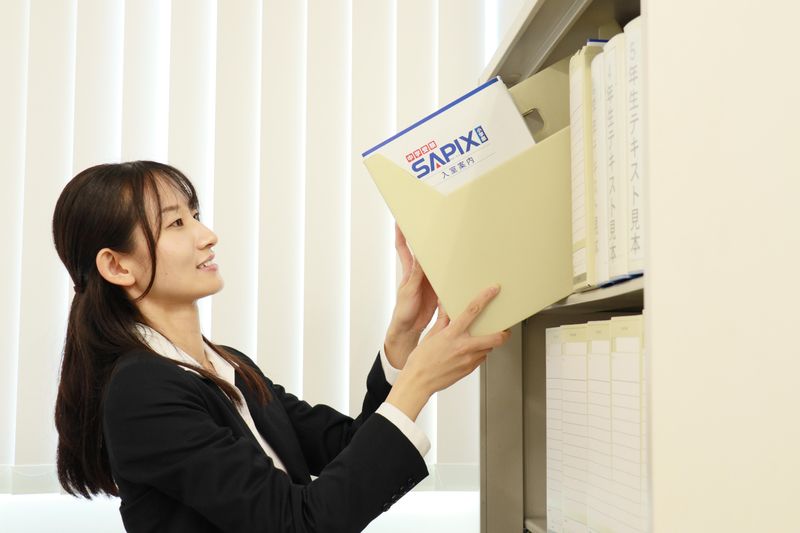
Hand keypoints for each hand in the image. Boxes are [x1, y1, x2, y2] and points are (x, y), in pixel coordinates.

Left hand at [384, 224, 438, 368]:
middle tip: (434, 223)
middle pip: (423, 250)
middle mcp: (419, 273)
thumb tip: (419, 254)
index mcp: (409, 270)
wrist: (410, 329)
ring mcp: (430, 281)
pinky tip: (459, 267)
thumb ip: (416, 274)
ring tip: (451, 240)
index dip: (401, 233)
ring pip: (436, 263)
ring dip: (442, 254)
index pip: (404, 246)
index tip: (401, 218)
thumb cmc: (403, 311)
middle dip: (427, 237)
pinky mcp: (438, 290)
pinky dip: (451, 273)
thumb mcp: (409, 291)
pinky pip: (445, 278)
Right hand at [386, 284, 511, 420]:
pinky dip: (479, 353)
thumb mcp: (431, 335)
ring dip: (488, 343)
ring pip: (489, 348)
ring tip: (481, 339)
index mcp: (452, 334)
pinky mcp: (469, 369)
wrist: (419, 382)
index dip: (485, 298)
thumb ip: (442, 319)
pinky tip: (470, 351)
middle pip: (495, 337)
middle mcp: (463, 346)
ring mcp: (468, 360)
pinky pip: (481, 358)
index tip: (493, 290)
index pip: (472, 311)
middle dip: (504, 332)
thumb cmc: (421, 360)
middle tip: (505, 328)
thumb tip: (445, 305)